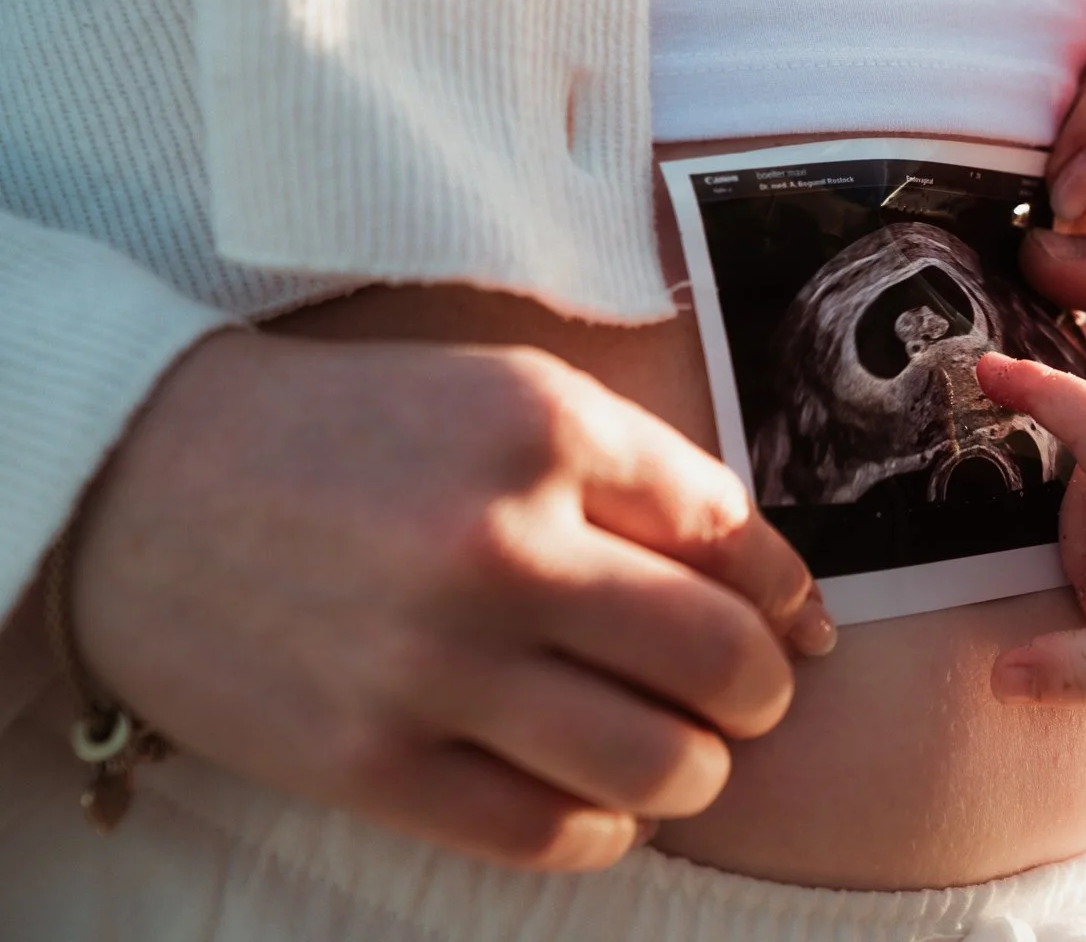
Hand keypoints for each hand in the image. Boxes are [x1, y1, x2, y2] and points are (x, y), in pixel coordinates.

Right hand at [65, 330, 834, 870]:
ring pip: (656, 766)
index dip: (787, 596)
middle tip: (751, 696)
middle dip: (763, 692)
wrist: (142, 483)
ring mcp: (430, 667)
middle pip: (718, 661)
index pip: (735, 538)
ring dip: (700, 771)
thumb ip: (647, 477)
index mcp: (543, 431)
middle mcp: (498, 547)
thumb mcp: (507, 397)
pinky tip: (599, 799)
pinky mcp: (368, 763)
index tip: (796, 628)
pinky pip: (549, 835)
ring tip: (684, 752)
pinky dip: (606, 829)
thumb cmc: (353, 434)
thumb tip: (781, 595)